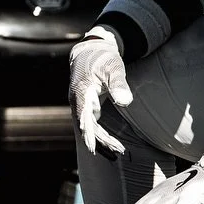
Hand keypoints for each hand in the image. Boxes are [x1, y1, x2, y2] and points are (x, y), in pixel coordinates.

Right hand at [69, 27, 132, 157]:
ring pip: (89, 127)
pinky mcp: (87, 108)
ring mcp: (81, 105)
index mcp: (81, 91)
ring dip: (102, 141)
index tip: (92, 147)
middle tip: (119, 150)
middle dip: (100, 140)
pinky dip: (100, 136)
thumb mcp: (114, 68)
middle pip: (86, 126)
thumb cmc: (103, 58)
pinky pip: (92, 125)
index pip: (82, 115)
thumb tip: (125, 102)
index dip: (87, 132)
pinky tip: (111, 146)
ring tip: (119, 151)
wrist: (92, 51)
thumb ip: (118, 84)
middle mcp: (77, 101)